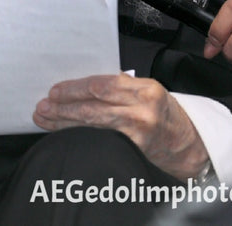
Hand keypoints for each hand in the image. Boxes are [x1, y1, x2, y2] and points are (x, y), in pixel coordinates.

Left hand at [34, 73, 207, 179]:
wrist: (188, 143)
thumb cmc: (165, 113)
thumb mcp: (149, 91)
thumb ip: (121, 86)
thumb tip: (83, 84)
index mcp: (145, 87)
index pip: (103, 84)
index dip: (76, 88)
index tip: (56, 90)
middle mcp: (143, 107)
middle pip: (95, 104)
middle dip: (64, 105)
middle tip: (44, 105)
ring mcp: (139, 130)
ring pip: (94, 122)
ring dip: (65, 121)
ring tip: (46, 118)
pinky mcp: (135, 148)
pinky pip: (101, 138)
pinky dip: (79, 134)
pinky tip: (64, 133)